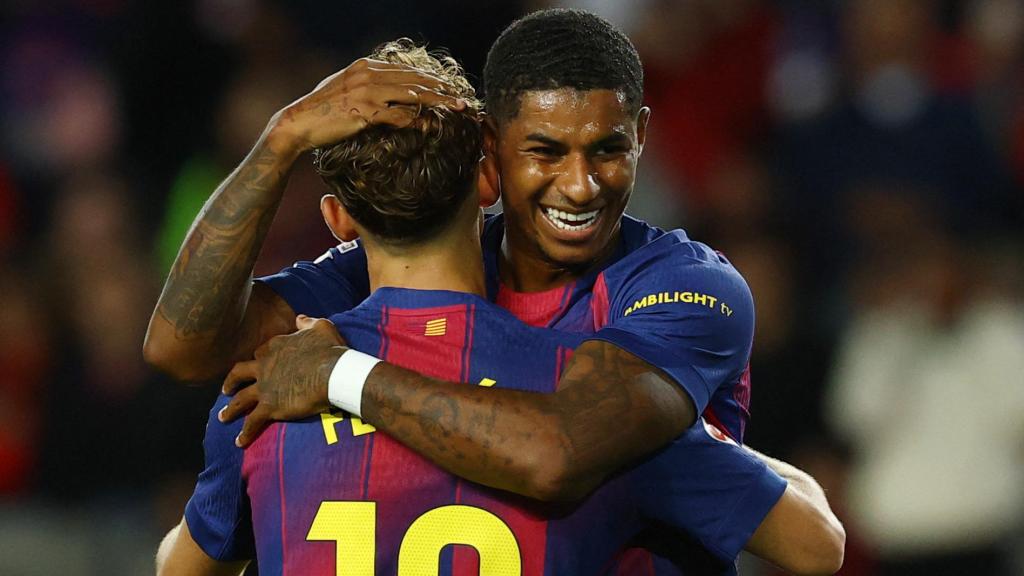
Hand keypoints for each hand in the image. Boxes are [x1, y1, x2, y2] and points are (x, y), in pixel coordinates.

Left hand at [219, 315, 345, 446]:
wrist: (333, 372)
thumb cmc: (330, 350)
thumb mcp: (321, 327)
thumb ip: (307, 322)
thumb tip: (299, 317)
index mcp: (276, 347)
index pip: (262, 352)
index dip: (261, 358)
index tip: (262, 363)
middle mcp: (264, 366)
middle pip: (240, 372)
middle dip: (231, 381)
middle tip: (226, 388)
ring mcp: (265, 387)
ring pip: (239, 399)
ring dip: (230, 409)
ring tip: (223, 417)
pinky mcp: (270, 406)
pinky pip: (252, 422)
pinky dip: (245, 433)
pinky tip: (239, 442)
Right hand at [270, 58, 467, 153]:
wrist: (298, 123)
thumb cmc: (322, 110)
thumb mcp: (345, 88)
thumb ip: (367, 85)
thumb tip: (387, 90)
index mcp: (366, 66)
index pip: (406, 70)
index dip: (431, 78)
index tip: (449, 87)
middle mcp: (368, 74)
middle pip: (415, 80)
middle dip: (442, 88)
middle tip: (462, 98)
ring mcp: (366, 92)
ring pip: (412, 94)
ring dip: (438, 102)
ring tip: (456, 109)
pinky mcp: (364, 112)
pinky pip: (397, 115)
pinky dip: (416, 119)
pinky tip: (431, 124)